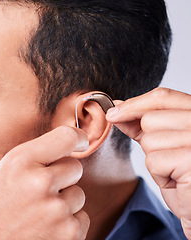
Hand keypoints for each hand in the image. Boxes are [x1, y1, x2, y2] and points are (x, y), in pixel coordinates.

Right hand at [0, 126, 89, 239]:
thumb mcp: (2, 172)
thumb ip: (32, 155)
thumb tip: (66, 144)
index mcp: (21, 162)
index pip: (66, 137)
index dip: (78, 138)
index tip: (81, 142)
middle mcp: (40, 182)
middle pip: (75, 167)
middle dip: (64, 176)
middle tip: (43, 190)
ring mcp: (56, 210)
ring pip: (79, 194)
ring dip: (65, 202)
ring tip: (41, 213)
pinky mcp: (69, 233)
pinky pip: (82, 218)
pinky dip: (68, 223)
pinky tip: (47, 228)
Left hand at [106, 87, 190, 238]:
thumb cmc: (183, 177)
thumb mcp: (162, 144)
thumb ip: (141, 125)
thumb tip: (116, 110)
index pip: (163, 97)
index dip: (134, 104)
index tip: (113, 113)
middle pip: (151, 119)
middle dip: (149, 141)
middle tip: (169, 158)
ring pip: (149, 140)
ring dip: (155, 160)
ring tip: (174, 170)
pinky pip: (154, 160)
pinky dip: (159, 175)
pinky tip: (176, 181)